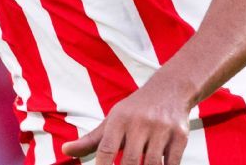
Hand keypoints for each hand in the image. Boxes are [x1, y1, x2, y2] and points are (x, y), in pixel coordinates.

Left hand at [61, 81, 190, 164]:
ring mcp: (161, 129)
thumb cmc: (135, 111)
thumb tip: (65, 150)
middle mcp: (139, 123)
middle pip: (130, 160)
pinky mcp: (180, 135)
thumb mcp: (112, 121)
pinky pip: (173, 163)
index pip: (106, 150)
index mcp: (119, 120)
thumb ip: (90, 140)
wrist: (170, 89)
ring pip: (153, 164)